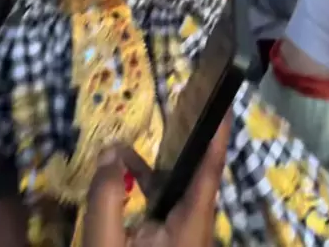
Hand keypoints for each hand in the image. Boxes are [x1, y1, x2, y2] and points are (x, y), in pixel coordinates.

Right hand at [83, 115, 230, 246]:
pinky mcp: (168, 237)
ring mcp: (182, 230)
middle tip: (191, 96)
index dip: (218, 133)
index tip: (222, 101)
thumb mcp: (107, 244)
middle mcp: (195, 223)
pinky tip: (122, 161)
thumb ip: (106, 198)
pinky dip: (147, 178)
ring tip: (157, 118)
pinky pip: (164, 199)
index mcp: (192, 222)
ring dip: (165, 154)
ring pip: (180, 184)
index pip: (210, 168)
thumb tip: (110, 151)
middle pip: (199, 171)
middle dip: (194, 133)